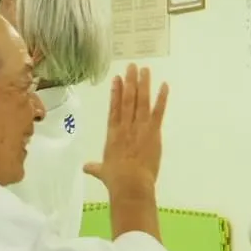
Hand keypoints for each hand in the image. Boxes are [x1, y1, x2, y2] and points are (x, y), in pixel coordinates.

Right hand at [83, 64, 168, 195]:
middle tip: (132, 66)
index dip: (116, 92)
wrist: (130, 183)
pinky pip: (158, 112)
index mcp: (113, 133)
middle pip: (128, 99)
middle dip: (130, 81)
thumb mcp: (103, 171)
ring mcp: (139, 127)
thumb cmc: (115, 179)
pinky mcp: (153, 132)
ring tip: (145, 70)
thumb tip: (85, 168)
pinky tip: (164, 85)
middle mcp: (125, 126)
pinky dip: (162, 98)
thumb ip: (95, 167)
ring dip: (143, 84)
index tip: (117, 79)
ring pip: (141, 101)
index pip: (114, 108)